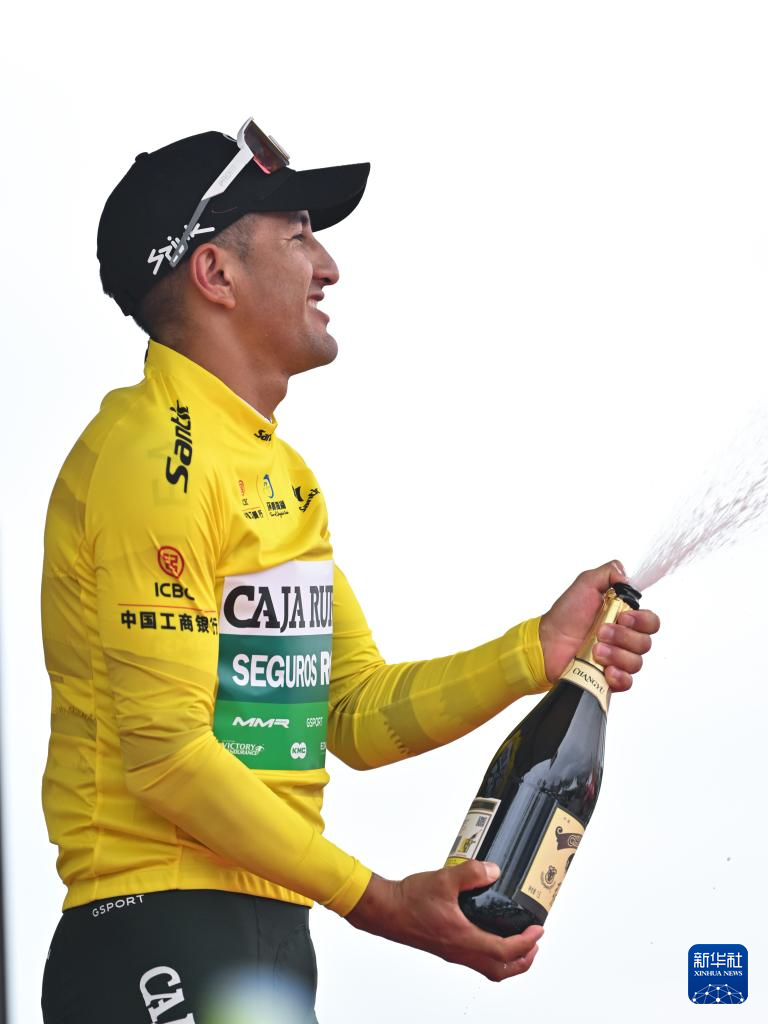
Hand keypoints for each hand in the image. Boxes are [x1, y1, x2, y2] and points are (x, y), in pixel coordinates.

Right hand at [345, 861, 542, 980]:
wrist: (386, 911)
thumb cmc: (410, 900)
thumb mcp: (444, 879)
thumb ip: (471, 873)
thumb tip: (494, 871)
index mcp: (464, 939)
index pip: (505, 951)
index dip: (526, 943)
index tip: (538, 930)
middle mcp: (460, 952)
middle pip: (501, 970)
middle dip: (523, 960)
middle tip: (534, 943)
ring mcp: (453, 953)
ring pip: (488, 968)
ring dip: (508, 960)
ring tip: (518, 943)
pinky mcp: (446, 948)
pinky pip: (476, 961)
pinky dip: (491, 954)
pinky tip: (488, 933)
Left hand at [539, 560, 660, 691]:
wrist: (547, 642)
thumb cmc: (565, 615)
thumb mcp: (585, 584)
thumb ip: (608, 573)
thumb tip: (626, 575)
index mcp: (624, 618)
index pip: (651, 622)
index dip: (642, 621)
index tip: (622, 616)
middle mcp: (625, 640)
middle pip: (646, 642)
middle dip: (624, 637)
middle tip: (601, 632)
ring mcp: (618, 660)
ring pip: (636, 662)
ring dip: (616, 654)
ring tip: (595, 650)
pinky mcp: (610, 678)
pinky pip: (627, 682)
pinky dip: (619, 676)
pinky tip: (605, 670)